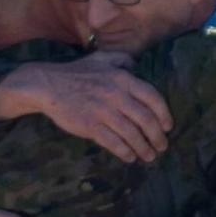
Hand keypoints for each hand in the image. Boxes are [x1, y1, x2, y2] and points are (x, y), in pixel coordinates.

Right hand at [0, 52, 172, 163]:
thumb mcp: (101, 59)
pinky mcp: (90, 126)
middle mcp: (116, 94)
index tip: (168, 127)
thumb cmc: (76, 73)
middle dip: (157, 137)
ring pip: (132, 134)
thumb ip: (121, 59)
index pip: (153, 97)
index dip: (164, 115)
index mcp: (122, 78)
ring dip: (144, 148)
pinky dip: (126, 152)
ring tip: (149, 156)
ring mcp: (103, 111)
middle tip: (162, 146)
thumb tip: (137, 63)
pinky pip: (114, 143)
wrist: (47, 85)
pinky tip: (130, 158)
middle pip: (146, 120)